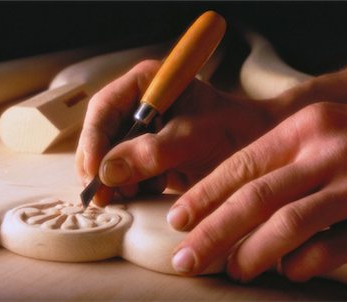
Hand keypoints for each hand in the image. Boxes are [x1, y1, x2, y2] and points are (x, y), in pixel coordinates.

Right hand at [76, 59, 273, 205]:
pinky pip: (125, 171)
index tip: (93, 170)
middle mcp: (138, 104)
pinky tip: (145, 191)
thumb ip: (152, 153)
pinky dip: (129, 186)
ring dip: (112, 180)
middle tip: (100, 196)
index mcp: (147, 83)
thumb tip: (106, 172)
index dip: (93, 139)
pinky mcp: (147, 153)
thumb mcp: (193, 139)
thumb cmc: (231, 131)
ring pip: (110, 156)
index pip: (105, 107)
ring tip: (128, 195)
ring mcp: (141, 130)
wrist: (253, 148)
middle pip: (101, 134)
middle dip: (99, 166)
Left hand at [168, 102, 346, 281]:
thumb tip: (227, 203)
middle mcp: (329, 151)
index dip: (205, 195)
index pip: (242, 164)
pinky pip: (329, 252)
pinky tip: (288, 271)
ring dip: (252, 254)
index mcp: (306, 127)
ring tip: (233, 270)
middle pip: (255, 197)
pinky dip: (300, 266)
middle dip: (213, 232)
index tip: (178, 219)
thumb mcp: (321, 135)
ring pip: (288, 226)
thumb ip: (279, 163)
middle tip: (186, 259)